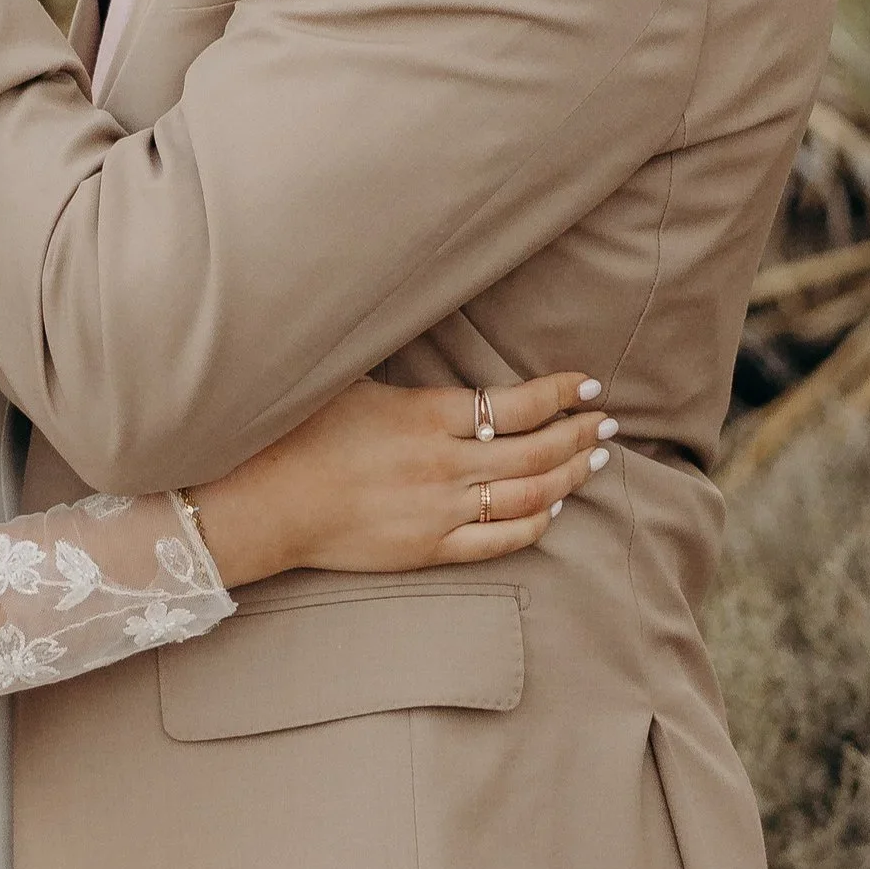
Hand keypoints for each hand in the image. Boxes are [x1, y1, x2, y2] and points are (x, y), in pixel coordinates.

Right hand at [187, 373, 614, 588]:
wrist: (261, 504)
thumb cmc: (294, 433)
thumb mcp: (348, 379)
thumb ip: (396, 365)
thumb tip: (418, 319)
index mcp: (428, 417)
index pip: (518, 405)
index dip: (561, 395)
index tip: (588, 385)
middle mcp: (445, 466)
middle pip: (537, 452)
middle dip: (581, 434)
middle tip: (608, 423)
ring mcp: (440, 512)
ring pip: (530, 497)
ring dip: (570, 476)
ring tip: (596, 460)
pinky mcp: (428, 549)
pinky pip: (500, 541)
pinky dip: (536, 523)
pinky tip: (555, 508)